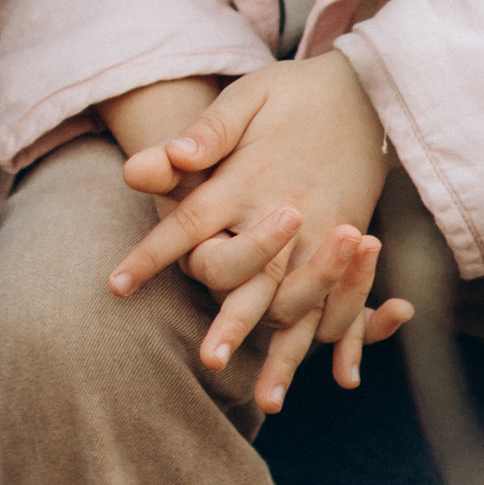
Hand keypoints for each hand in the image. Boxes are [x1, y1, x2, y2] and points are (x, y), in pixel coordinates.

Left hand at [111, 54, 410, 412]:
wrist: (368, 87)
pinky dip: (346, 338)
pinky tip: (342, 376)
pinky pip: (350, 298)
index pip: (190, 223)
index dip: (151, 254)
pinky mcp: (353, 240)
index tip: (115, 287)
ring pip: (301, 301)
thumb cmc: (293, 93)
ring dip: (286, 350)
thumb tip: (160, 160)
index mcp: (250, 178)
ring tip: (268, 397)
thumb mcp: (246, 99)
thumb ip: (206, 132)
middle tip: (208, 362)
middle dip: (231, 323)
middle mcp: (287, 211)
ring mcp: (325, 231)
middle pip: (252, 276)